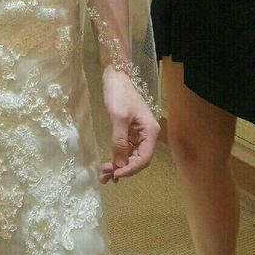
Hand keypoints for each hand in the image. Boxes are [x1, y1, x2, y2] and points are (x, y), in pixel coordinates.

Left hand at [99, 64, 160, 184]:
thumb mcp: (118, 117)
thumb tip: (119, 164)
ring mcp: (138, 133)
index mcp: (150, 132)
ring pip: (131, 156)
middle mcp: (147, 135)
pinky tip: (109, 164)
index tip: (116, 174)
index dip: (130, 169)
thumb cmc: (119, 94)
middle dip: (123, 169)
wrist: (115, 77)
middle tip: (105, 177)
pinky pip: (126, 148)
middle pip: (138, 159)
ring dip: (119, 165)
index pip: (143, 158)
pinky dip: (117, 157)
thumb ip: (120, 141)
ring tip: (104, 174)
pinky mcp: (130, 130)